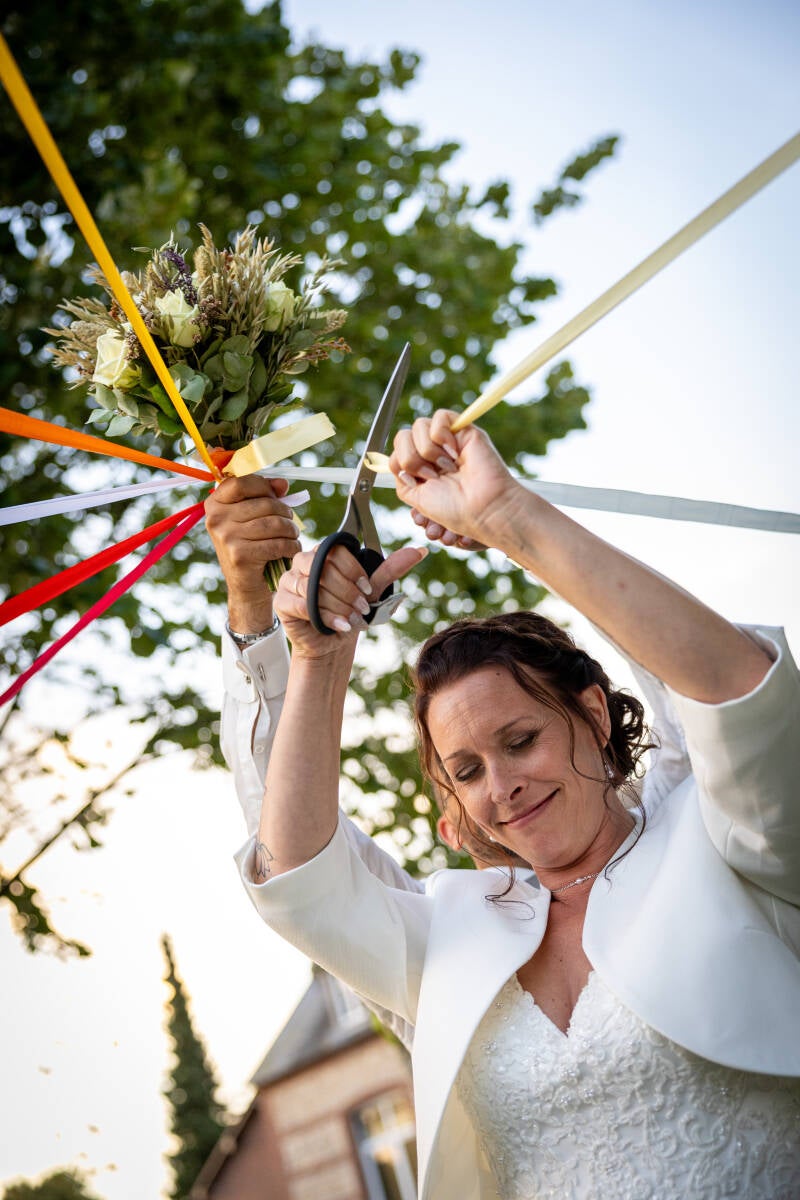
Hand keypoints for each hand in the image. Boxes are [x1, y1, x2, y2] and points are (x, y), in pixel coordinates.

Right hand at [205, 475, 300, 630]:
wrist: (246, 588)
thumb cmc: (252, 547)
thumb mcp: (252, 518)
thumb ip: (265, 496)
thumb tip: (283, 483)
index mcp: (214, 504)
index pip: (241, 482)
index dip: (263, 486)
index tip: (276, 495)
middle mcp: (216, 519)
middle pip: (265, 504)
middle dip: (285, 513)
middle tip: (291, 523)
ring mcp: (226, 537)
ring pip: (275, 523)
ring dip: (291, 531)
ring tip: (292, 536)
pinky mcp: (239, 555)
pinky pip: (277, 543)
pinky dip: (291, 547)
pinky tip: (290, 550)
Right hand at [274, 542, 427, 659]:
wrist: (334, 641)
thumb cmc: (351, 611)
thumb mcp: (373, 590)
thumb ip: (391, 569)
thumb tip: (420, 550)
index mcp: (324, 553)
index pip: (336, 550)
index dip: (354, 570)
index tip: (367, 589)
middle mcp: (303, 562)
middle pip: (324, 567)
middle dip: (348, 592)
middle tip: (361, 609)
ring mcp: (288, 580)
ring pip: (312, 586)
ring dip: (338, 606)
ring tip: (351, 619)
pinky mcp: (281, 601)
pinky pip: (300, 603)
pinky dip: (323, 616)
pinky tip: (338, 625)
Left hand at [389, 410, 523, 548]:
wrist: (482, 508)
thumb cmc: (455, 509)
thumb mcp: (417, 499)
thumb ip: (402, 479)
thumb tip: (394, 462)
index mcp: (422, 467)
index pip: (397, 450)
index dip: (398, 464)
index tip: (413, 481)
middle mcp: (433, 452)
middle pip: (403, 435)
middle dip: (411, 459)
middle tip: (432, 476)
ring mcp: (448, 439)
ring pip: (418, 426)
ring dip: (428, 451)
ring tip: (447, 467)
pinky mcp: (463, 429)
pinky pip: (440, 417)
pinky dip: (441, 436)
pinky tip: (454, 453)